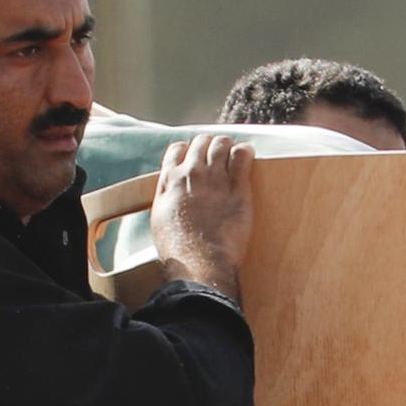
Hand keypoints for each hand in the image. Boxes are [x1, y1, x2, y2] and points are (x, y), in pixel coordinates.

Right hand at [149, 134, 252, 300]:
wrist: (200, 263)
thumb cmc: (178, 249)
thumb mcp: (159, 219)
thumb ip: (166, 197)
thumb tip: (171, 189)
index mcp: (170, 181)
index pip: (177, 149)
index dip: (188, 152)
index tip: (194, 160)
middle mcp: (191, 174)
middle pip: (201, 142)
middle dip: (209, 146)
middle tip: (217, 158)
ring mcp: (215, 178)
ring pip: (222, 143)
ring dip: (227, 147)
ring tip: (233, 157)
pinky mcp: (238, 187)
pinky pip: (242, 155)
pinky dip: (245, 152)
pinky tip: (246, 158)